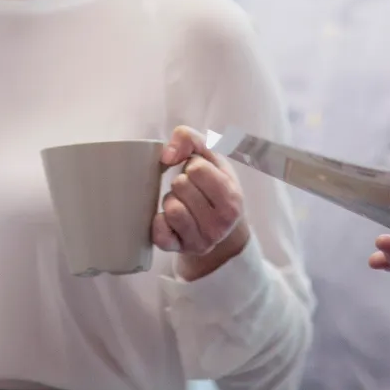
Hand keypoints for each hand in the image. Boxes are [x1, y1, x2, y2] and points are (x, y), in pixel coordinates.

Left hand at [151, 126, 249, 280]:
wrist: (220, 227)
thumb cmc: (213, 185)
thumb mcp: (211, 157)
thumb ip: (190, 139)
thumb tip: (166, 155)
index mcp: (231, 199)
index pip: (197, 168)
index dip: (193, 166)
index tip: (199, 174)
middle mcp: (219, 225)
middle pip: (181, 185)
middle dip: (181, 182)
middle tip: (190, 190)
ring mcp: (200, 241)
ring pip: (171, 208)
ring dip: (171, 200)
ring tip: (182, 202)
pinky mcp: (179, 250)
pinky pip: (159, 233)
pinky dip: (159, 222)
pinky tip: (168, 219)